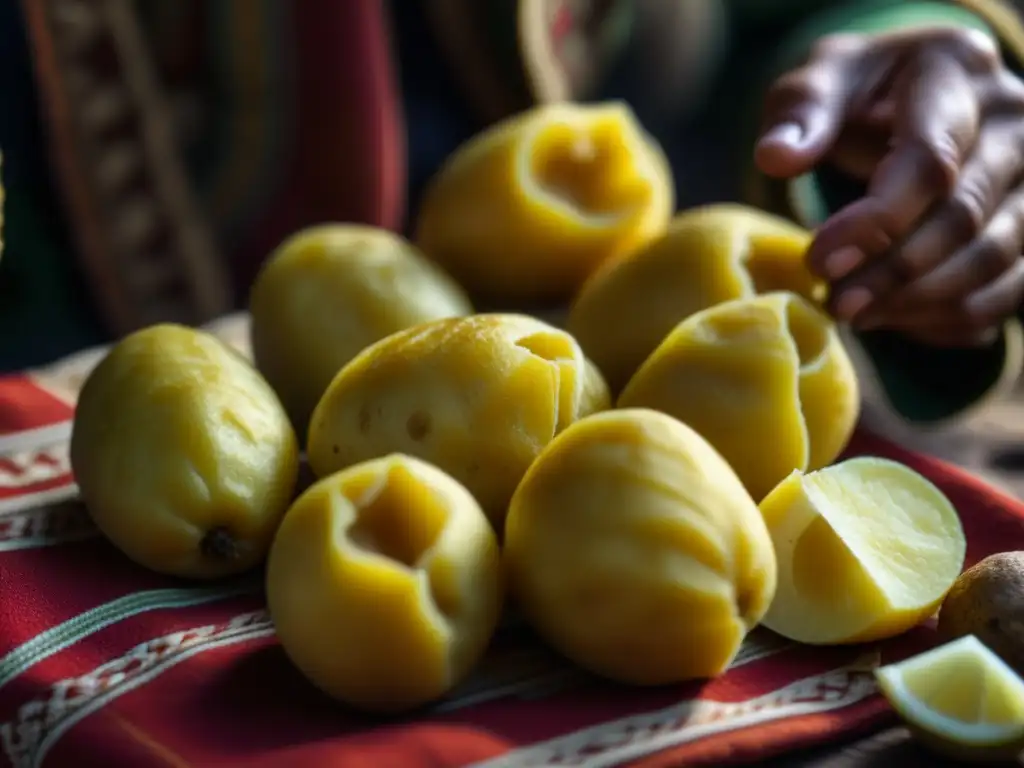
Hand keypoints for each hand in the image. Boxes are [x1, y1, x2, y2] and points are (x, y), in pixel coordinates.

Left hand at [756, 26, 1023, 346]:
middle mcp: (1014, 121)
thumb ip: (801, 113)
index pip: (929, 160)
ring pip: (993, 259)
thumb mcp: (823, 82)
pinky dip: (951, 316)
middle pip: (963, 217)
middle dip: (892, 272)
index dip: (876, 222)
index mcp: (957, 71)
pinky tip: (895, 319)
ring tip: (856, 314)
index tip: (820, 261)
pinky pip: (1009, 287)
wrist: (911, 97)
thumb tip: (776, 157)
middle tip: (836, 302)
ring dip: (920, 301)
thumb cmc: (860, 92)